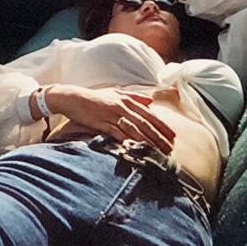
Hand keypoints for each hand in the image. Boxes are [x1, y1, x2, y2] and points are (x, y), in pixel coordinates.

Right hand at [44, 83, 176, 155]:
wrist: (73, 97)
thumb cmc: (95, 97)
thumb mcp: (116, 93)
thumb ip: (134, 96)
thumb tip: (150, 101)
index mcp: (129, 100)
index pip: (150, 115)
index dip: (163, 126)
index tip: (173, 137)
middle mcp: (123, 106)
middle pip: (145, 123)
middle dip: (159, 137)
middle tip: (169, 149)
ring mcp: (112, 114)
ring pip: (134, 129)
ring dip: (147, 141)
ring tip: (156, 152)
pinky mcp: (101, 122)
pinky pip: (117, 132)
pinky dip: (126, 140)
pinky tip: (135, 148)